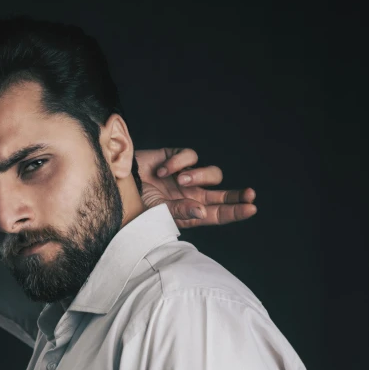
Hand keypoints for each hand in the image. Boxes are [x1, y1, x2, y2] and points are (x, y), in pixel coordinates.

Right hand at [134, 147, 256, 227]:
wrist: (117, 182)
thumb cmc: (136, 202)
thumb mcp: (157, 212)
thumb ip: (180, 211)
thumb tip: (202, 211)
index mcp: (190, 211)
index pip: (217, 214)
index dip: (235, 212)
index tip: (251, 208)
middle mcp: (192, 194)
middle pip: (222, 194)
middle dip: (236, 195)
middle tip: (249, 194)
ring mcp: (186, 176)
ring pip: (212, 173)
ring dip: (199, 175)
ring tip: (180, 180)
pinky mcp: (178, 158)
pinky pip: (191, 155)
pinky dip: (179, 162)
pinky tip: (163, 170)